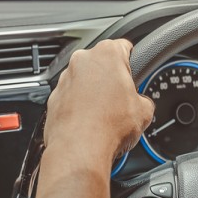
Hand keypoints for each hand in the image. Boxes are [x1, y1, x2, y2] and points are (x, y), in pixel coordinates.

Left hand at [44, 39, 154, 161]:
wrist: (79, 150)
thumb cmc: (109, 126)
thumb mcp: (144, 111)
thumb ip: (144, 99)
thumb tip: (141, 105)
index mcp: (107, 54)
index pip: (125, 47)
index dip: (134, 62)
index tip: (136, 73)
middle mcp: (83, 60)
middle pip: (102, 63)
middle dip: (111, 78)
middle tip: (122, 99)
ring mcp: (65, 79)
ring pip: (84, 80)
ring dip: (94, 92)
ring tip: (105, 115)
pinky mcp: (53, 98)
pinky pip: (70, 97)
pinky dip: (79, 106)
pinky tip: (90, 123)